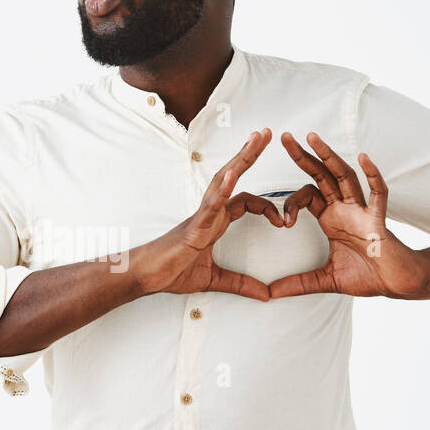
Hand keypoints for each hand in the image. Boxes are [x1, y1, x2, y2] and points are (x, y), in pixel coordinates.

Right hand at [132, 128, 283, 301]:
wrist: (147, 276)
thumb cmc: (172, 271)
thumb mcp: (215, 280)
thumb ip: (241, 284)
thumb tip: (265, 295)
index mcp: (215, 221)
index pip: (246, 201)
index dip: (267, 206)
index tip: (282, 221)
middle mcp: (210, 212)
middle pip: (234, 176)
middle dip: (250, 154)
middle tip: (266, 133)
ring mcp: (202, 215)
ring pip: (224, 179)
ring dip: (241, 158)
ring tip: (256, 139)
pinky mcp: (195, 224)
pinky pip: (212, 202)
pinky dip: (223, 187)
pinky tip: (234, 173)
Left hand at [269, 132, 427, 298]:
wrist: (397, 285)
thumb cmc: (367, 276)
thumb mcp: (325, 280)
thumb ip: (298, 283)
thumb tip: (270, 293)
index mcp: (331, 219)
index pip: (307, 195)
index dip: (291, 203)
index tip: (282, 222)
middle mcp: (345, 209)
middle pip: (322, 175)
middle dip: (304, 156)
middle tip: (285, 137)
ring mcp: (363, 211)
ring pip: (345, 176)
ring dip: (329, 156)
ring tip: (312, 137)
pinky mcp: (379, 219)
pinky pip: (378, 193)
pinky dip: (372, 176)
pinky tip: (363, 158)